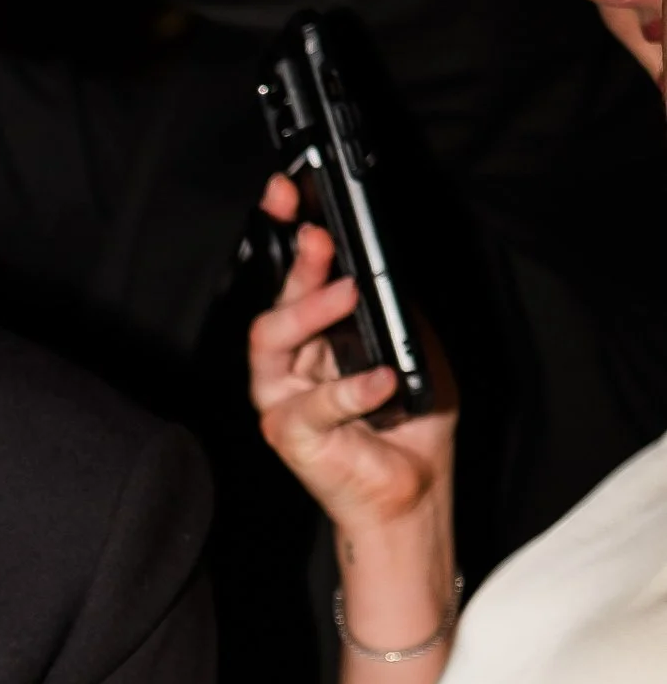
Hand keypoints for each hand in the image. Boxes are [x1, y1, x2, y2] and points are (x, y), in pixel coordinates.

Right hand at [247, 194, 456, 544]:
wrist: (413, 490)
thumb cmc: (407, 422)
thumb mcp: (413, 345)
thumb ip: (392, 308)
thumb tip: (381, 265)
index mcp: (316, 337)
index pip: (292, 278)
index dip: (285, 232)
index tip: (289, 193)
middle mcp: (293, 363)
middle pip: (276, 303)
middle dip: (295, 264)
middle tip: (319, 238)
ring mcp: (285, 398)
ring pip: (271, 342)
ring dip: (309, 312)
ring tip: (347, 293)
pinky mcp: (290, 435)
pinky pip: (311, 405)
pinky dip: (349, 390)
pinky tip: (380, 380)